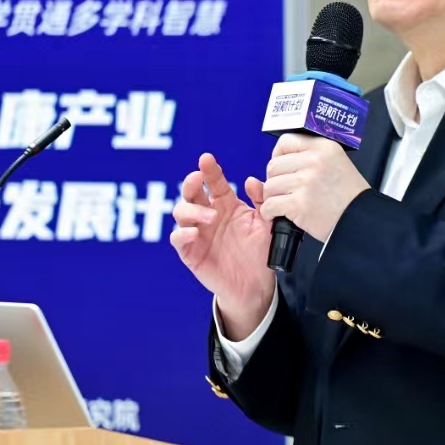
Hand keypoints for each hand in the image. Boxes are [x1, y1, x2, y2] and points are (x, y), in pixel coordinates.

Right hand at [170, 153, 275, 338]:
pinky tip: (194, 233)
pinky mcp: (191, 253)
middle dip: (191, 183)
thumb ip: (262, 202)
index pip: (214, 183)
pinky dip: (182, 234)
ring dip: (192, 210)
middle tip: (198, 179)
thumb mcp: (266, 224)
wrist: (255, 285)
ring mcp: (198, 234)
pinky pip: (178, 240)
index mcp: (226, 206)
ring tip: (210, 218)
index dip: (209, 170)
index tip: (207, 159)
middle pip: (191, 193)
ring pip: (180, 212)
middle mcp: (209, 216)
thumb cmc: (259, 253)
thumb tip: (251, 180)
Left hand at [260, 134, 369, 241]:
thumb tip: (281, 157)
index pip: (286, 141)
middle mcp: (314, 161)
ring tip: (283, 203)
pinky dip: (269, 212)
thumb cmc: (349, 196)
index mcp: (323, 147)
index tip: (281, 167)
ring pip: (270, 186)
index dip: (278, 155)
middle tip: (284, 189)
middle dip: (274, 179)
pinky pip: (270, 205)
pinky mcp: (300, 204)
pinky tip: (276, 214)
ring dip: (272, 197)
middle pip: (274, 165)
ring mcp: (306, 182)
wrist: (359, 220)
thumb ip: (312, 155)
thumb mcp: (336, 162)